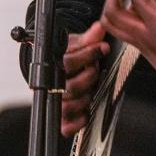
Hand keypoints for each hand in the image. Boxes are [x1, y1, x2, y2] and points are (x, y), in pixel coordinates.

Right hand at [60, 21, 109, 136]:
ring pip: (68, 106)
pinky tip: (86, 112)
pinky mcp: (61, 118)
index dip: (88, 54)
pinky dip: (78, 121)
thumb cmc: (66, 57)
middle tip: (96, 69)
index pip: (69, 61)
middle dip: (89, 77)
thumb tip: (99, 28)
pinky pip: (66, 127)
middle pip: (70, 87)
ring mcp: (56, 102)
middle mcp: (52, 85)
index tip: (103, 48)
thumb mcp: (75, 45)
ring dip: (85, 98)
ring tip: (92, 89)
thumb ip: (88, 39)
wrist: (53, 69)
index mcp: (54, 65)